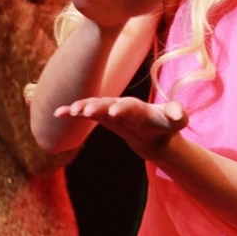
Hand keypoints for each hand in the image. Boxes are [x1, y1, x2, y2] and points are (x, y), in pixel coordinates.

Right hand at [55, 94, 186, 157]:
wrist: (155, 131)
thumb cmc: (166, 125)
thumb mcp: (177, 122)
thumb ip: (178, 115)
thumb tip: (177, 114)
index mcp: (141, 108)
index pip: (131, 107)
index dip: (123, 108)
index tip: (114, 111)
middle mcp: (123, 106)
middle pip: (109, 104)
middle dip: (99, 106)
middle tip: (87, 110)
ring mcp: (111, 110)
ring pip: (95, 106)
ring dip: (83, 108)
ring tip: (71, 111)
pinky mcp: (102, 116)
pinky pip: (86, 113)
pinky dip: (73, 112)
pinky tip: (59, 113)